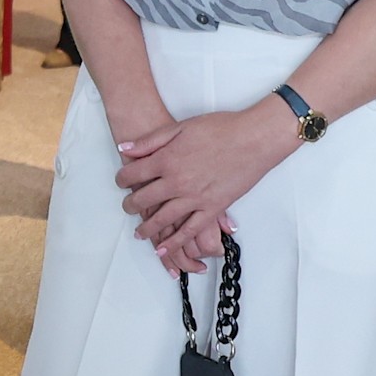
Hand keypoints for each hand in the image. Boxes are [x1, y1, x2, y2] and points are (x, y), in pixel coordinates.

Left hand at [116, 106, 297, 268]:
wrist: (253, 138)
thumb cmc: (221, 128)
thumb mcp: (181, 127)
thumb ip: (150, 141)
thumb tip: (125, 148)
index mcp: (167, 160)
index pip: (133, 174)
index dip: (122, 179)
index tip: (121, 181)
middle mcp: (177, 182)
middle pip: (144, 199)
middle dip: (130, 204)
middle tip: (127, 206)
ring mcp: (195, 198)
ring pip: (162, 219)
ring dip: (147, 228)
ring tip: (139, 232)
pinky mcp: (213, 208)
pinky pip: (189, 231)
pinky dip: (174, 242)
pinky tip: (163, 249)